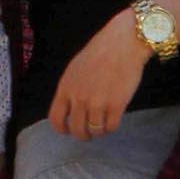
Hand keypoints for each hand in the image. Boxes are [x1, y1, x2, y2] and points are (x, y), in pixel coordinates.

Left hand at [48, 12, 148, 141]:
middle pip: (76, 129)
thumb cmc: (100, 52)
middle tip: (89, 134)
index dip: (62, 129)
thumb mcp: (75, 69)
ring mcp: (97, 103)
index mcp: (66, 88)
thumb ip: (70, 89)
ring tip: (103, 125)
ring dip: (99, 131)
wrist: (123, 43)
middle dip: (83, 135)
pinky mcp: (116, 105)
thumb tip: (69, 108)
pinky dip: (112, 127)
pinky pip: (111, 127)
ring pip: (95, 130)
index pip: (56, 119)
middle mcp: (79, 98)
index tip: (68, 131)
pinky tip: (114, 119)